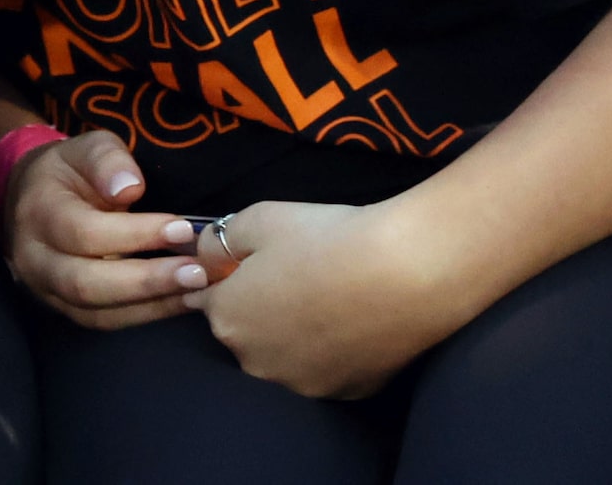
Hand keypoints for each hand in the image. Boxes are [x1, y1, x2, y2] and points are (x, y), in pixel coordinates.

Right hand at [2, 129, 211, 328]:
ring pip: (96, 312)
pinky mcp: (65, 309)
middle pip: (85, 282)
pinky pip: (105, 321)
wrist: (32, 199)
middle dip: (146, 281)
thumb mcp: (84, 148)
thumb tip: (131, 187)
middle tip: (196, 273)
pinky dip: (145, 315)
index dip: (135, 234)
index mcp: (38, 211)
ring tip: (196, 290)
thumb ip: (107, 160)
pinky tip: (181, 300)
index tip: (182, 230)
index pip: (84, 232)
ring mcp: (46, 289)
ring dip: (151, 304)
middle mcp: (34, 257)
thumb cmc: (68, 172)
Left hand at [188, 200, 463, 399]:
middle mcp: (256, 362)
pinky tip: (353, 320)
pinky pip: (326, 368)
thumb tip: (203, 256)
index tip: (255, 262)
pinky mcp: (347, 392)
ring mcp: (303, 384)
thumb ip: (217, 241)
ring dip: (294, 332)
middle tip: (297, 273)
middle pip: (245, 330)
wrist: (408, 272)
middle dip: (259, 306)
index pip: (209, 299)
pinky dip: (332, 349)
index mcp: (227, 320)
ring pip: (285, 354)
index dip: (228, 277)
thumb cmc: (325, 239)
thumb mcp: (257, 219)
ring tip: (328, 295)